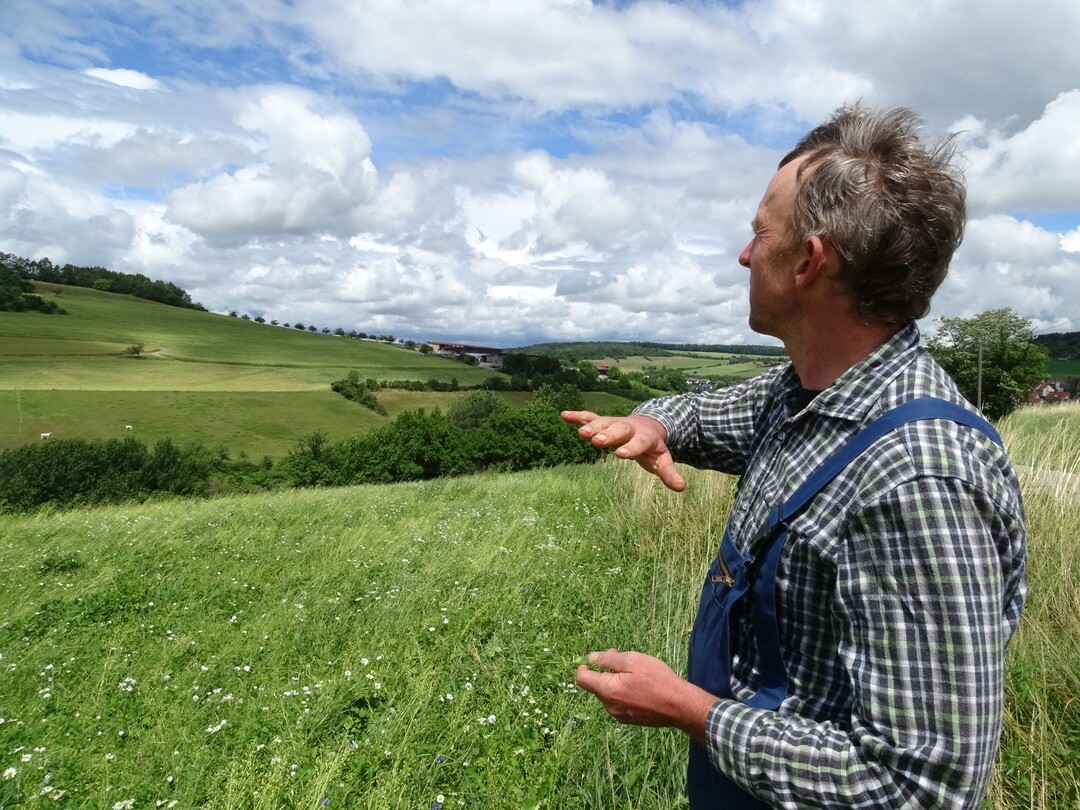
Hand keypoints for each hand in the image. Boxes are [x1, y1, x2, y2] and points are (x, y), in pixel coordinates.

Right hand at [560, 411, 686, 491]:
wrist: (647, 424)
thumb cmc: (652, 447)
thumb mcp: (662, 460)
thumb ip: (669, 473)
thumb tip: (682, 487)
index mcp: (645, 438)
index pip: (638, 444)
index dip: (631, 448)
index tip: (620, 455)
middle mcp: (629, 428)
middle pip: (619, 429)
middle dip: (608, 434)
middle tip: (597, 440)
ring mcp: (615, 423)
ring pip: (603, 422)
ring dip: (592, 426)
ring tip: (581, 433)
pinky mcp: (603, 421)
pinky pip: (590, 417)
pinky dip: (578, 416)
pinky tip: (564, 415)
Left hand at [575, 648, 715, 741]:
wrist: (680, 706)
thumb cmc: (657, 680)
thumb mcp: (632, 661)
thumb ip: (608, 659)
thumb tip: (591, 658)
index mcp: (607, 691)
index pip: (582, 679)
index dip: (584, 666)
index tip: (594, 659)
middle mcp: (609, 706)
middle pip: (596, 686)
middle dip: (604, 670)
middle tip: (619, 656)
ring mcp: (620, 715)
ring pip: (608, 694)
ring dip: (614, 680)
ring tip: (633, 671)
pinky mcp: (630, 719)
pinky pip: (619, 702)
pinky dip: (622, 691)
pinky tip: (639, 685)